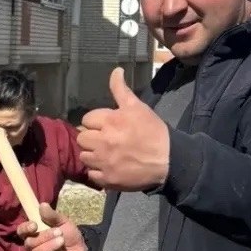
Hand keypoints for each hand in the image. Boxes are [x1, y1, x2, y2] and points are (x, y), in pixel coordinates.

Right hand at [18, 205, 86, 250]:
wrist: (82, 249)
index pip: (22, 231)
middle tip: (59, 232)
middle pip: (29, 243)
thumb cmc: (69, 234)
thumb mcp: (63, 222)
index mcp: (34, 234)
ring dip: (49, 246)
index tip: (35, 225)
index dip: (25, 228)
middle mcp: (33, 246)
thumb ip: (52, 215)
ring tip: (61, 241)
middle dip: (44, 237)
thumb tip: (42, 205)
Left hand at [77, 69, 169, 191]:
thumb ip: (121, 90)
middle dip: (92, 138)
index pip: (87, 119)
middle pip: (81, 138)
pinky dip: (98, 171)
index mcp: (110, 121)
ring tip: (106, 154)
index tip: (107, 126)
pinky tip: (109, 167)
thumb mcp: (138, 107)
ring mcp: (104, 162)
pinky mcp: (108, 179)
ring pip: (84, 156)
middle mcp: (103, 141)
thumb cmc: (153, 132)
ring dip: (92, 154)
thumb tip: (116, 70)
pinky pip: (91, 174)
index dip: (96, 122)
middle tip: (104, 140)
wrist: (169, 160)